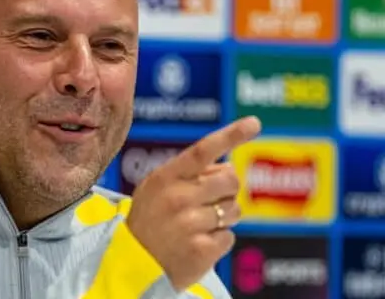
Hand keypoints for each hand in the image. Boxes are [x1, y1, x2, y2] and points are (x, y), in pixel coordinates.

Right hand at [125, 116, 261, 290]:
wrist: (132, 263)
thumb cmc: (149, 219)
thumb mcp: (155, 187)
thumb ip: (187, 173)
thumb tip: (227, 167)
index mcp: (167, 177)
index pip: (203, 150)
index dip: (231, 135)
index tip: (254, 123)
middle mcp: (179, 198)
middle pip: (230, 181)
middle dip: (226, 191)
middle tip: (209, 201)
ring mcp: (190, 225)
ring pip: (234, 210)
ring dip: (224, 217)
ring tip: (198, 225)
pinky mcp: (202, 251)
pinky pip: (229, 237)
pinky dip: (219, 240)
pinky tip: (197, 243)